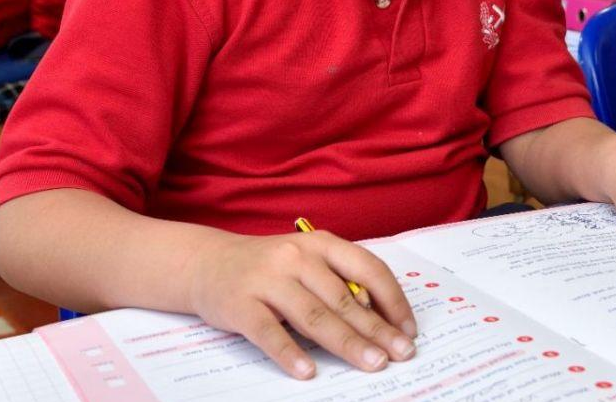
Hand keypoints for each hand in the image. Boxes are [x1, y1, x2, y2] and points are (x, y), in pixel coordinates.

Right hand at [186, 230, 416, 379]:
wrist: (206, 263)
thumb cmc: (269, 267)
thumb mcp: (307, 261)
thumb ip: (338, 282)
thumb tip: (380, 318)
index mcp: (320, 243)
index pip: (368, 268)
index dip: (392, 300)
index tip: (408, 329)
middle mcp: (296, 256)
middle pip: (344, 298)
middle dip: (376, 329)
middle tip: (400, 353)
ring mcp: (267, 280)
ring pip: (314, 315)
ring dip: (346, 342)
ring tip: (371, 363)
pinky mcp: (240, 305)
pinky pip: (269, 332)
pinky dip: (290, 353)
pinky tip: (308, 372)